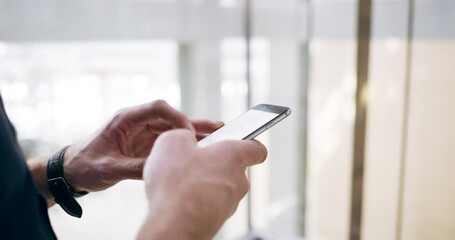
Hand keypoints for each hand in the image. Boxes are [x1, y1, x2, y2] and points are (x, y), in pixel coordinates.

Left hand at [62, 100, 222, 191]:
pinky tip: (201, 145)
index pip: (157, 109)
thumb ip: (135, 167)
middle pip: (170, 117)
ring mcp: (143, 133)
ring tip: (218, 132)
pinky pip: (169, 140)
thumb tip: (161, 168)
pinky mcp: (146, 144)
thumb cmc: (85, 164)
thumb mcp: (109, 167)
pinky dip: (185, 142)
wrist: (72, 171)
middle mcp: (137, 122)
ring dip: (194, 131)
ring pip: (173, 128)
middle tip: (217, 127)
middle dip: (193, 122)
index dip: (176, 116)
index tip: (188, 131)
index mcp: (125, 119)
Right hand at [139, 129, 267, 239]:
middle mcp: (238, 182)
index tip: (241, 141)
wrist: (173, 225)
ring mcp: (229, 204)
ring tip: (178, 183)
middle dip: (212, 164)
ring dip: (203, 183)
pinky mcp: (216, 221)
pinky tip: (176, 200)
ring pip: (219, 188)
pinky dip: (195, 201)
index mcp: (234, 157)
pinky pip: (208, 205)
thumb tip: (185, 139)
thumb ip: (184, 135)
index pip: (256, 149)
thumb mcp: (172, 141)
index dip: (248, 143)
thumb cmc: (177, 185)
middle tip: (191, 161)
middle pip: (232, 168)